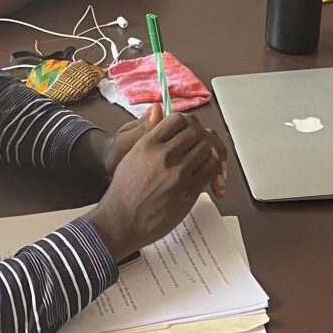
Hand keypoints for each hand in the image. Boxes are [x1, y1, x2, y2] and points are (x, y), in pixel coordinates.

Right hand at [89, 106, 228, 258]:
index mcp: (147, 145)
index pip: (177, 119)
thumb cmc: (124, 192)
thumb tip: (158, 110)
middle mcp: (163, 156)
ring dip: (207, 151)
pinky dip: (211, 167)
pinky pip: (210, 170)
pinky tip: (205, 170)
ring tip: (202, 157)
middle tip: (198, 143)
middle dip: (200, 135)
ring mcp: (177, 174)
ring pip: (206, 149)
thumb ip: (147, 134)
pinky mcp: (188, 191)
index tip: (187, 129)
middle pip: (195, 132)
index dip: (187, 123)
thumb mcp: (130, 155)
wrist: (121, 221)